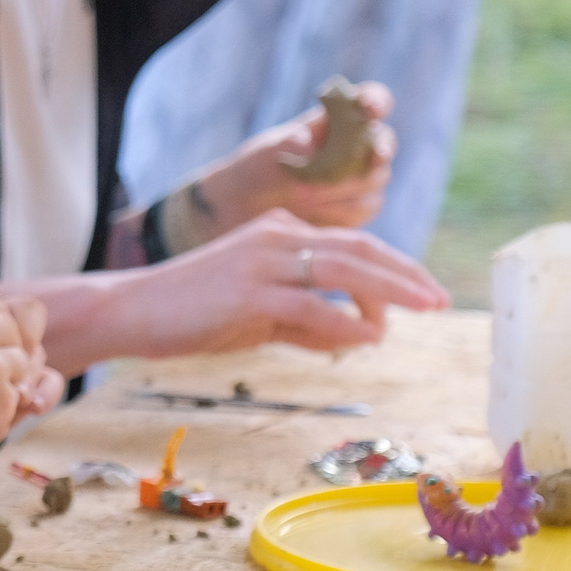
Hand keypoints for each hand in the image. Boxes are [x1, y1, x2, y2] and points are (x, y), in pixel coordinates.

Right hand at [135, 209, 448, 355]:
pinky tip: (368, 338)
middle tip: (440, 299)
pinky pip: (311, 306)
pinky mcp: (248, 293)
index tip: (424, 293)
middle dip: (407, 274)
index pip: (352, 245)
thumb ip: (304, 320)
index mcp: (279, 232)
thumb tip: (356, 336)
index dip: (395, 267)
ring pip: (343, 270)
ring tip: (423, 310)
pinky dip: (344, 322)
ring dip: (391, 291)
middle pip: (359, 250)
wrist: (130, 310)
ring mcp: (262, 262)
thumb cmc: (191, 314)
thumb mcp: (256, 313)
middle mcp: (275, 237)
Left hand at [198, 82, 396, 232]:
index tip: (368, 107)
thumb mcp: (271, 151)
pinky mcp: (360, 206)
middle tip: (369, 157)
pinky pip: (364, 207)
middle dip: (376, 150)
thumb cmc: (263, 168)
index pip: (372, 99)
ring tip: (301, 197)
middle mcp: (359, 144)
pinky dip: (339, 211)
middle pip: (384, 142)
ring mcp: (363, 176)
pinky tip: (309, 213)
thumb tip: (311, 152)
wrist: (251, 207)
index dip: (376, 100)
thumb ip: (294, 147)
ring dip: (344, 188)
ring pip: (376, 178)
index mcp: (340, 117)